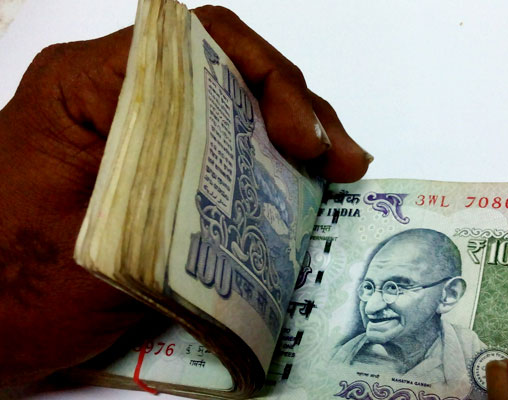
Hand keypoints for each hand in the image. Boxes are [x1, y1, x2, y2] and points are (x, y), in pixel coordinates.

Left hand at [0, 6, 369, 387]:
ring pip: (231, 105)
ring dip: (292, 133)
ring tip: (338, 171)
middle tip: (342, 159)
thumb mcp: (98, 240)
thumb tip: (263, 173)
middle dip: (296, 107)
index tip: (303, 140)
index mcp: (90, 87)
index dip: (266, 77)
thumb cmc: (10, 291)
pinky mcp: (155, 165)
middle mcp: (118, 95)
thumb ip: (172, 191)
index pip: (196, 41)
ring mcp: (139, 129)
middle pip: (226, 68)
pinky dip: (268, 162)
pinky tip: (303, 188)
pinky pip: (222, 146)